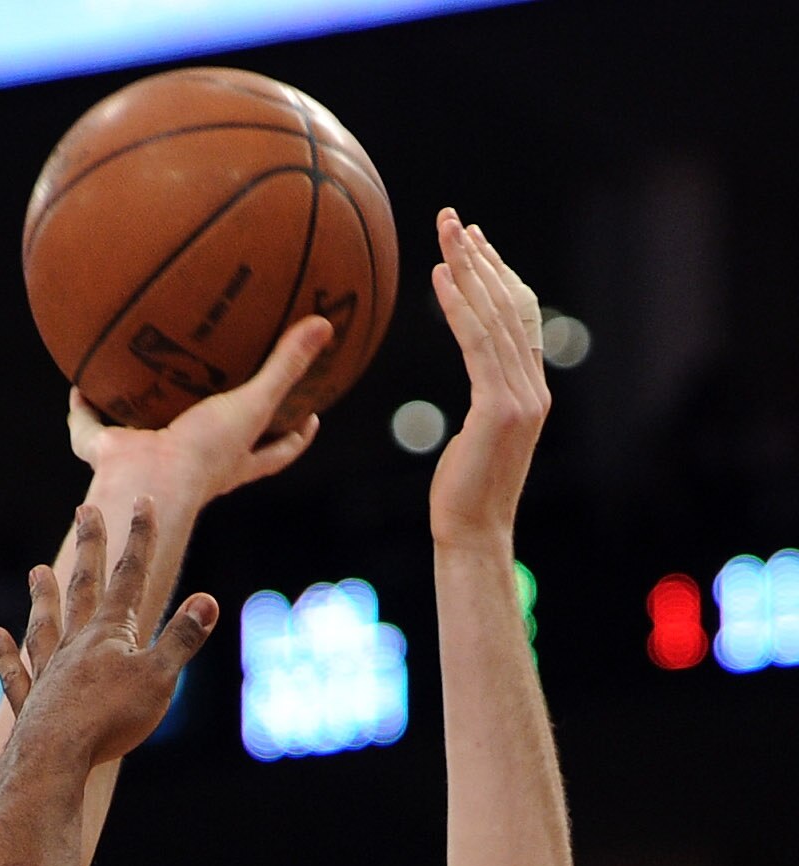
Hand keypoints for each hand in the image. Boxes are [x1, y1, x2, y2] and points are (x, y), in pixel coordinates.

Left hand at [0, 501, 216, 772]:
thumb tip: (208, 600)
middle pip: (84, 586)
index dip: (140, 537)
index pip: (130, 576)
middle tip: (85, 508)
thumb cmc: (111, 720)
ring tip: (36, 570)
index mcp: (111, 633)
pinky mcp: (31, 704)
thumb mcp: (158, 679)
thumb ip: (182, 639)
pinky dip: (5, 655)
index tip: (143, 500)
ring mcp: (49, 672)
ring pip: (45, 625)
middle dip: (91, 546)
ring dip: (43, 597)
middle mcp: (76, 645)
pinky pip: (16, 673)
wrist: (54, 757)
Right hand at [67, 315, 330, 516]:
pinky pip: (90, 429)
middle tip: (228, 393)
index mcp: (230, 462)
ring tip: (142, 378)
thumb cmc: (203, 455)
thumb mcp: (253, 406)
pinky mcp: (108, 455)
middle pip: (213, 447)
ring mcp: (148, 460)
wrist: (146, 484)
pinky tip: (80, 380)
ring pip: (148, 436)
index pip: (273, 454)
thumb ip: (286, 366)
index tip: (311, 418)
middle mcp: (191, 465)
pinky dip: (82, 408)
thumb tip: (326, 324)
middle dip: (219, 425)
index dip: (293, 439)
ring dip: (142, 413)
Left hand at [429, 210, 549, 552]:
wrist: (473, 536)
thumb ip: (484, 405)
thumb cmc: (464, 496)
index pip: (519, 317)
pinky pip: (476, 344)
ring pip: (495, 316)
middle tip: (455, 219)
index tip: (475, 243)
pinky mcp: (499, 409)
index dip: (500, 275)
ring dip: (469, 269)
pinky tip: (441, 277)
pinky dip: (459, 306)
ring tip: (446, 231)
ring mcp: (521, 396)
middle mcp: (533, 387)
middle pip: (510, 305)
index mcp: (531, 391)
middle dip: (482, 258)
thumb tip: (476, 388)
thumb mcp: (477, 440)